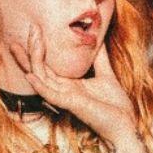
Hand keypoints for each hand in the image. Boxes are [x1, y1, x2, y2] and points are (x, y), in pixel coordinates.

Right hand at [10, 25, 135, 139]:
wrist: (125, 123)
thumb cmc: (115, 105)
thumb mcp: (106, 74)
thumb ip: (99, 58)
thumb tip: (98, 39)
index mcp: (70, 84)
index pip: (48, 65)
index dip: (39, 49)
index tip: (34, 30)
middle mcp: (64, 90)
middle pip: (40, 69)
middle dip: (31, 51)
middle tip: (28, 30)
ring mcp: (66, 98)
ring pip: (43, 78)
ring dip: (34, 61)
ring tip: (27, 44)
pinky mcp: (72, 105)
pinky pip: (52, 95)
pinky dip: (40, 85)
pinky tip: (30, 75)